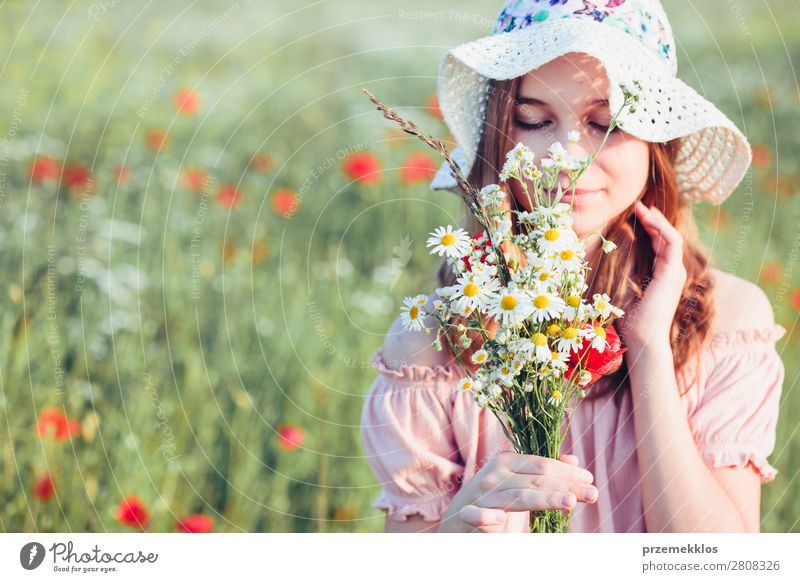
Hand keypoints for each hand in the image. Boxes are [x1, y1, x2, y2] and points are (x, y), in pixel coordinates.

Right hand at [437, 452, 596, 532]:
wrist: (455, 523)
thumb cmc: (493, 500)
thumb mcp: (519, 482)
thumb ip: (544, 471)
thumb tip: (574, 460)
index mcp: (507, 461)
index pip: (542, 465)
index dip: (566, 472)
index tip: (589, 481)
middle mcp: (494, 474)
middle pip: (536, 479)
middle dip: (566, 486)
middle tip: (592, 494)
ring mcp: (481, 495)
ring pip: (518, 497)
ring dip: (544, 499)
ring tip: (569, 503)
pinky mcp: (469, 516)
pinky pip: (478, 515)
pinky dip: (487, 517)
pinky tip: (499, 520)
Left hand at [621, 201, 686, 350]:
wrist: (642, 339)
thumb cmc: (630, 322)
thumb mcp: (624, 292)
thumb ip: (623, 276)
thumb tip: (605, 262)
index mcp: (662, 276)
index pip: (660, 244)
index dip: (650, 228)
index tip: (635, 214)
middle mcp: (672, 272)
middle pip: (667, 237)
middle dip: (654, 219)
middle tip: (639, 204)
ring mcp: (675, 273)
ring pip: (672, 237)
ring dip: (658, 220)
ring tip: (642, 207)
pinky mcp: (673, 274)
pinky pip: (673, 244)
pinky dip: (663, 229)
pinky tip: (649, 219)